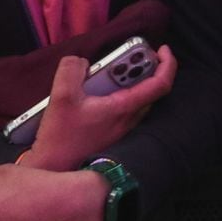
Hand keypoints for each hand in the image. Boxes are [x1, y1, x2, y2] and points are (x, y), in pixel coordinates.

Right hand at [27, 46, 177, 171]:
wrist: (53, 171)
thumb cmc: (60, 138)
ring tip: (111, 70)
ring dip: (132, 80)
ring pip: (139, 98)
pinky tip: (99, 90)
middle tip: (130, 55)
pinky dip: (121, 93)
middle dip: (147, 67)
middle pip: (152, 88)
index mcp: (125, 108)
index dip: (168, 63)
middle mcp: (130, 119)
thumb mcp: (61, 97)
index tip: (162, 49)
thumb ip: (71, 71)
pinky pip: (126, 108)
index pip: (161, 84)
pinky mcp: (114, 134)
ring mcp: (124, 129)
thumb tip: (82, 62)